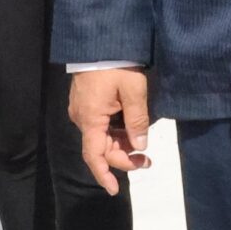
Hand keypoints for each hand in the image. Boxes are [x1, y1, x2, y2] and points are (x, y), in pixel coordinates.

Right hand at [69, 67, 152, 194]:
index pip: (94, 156)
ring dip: (121, 144)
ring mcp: (83, 110)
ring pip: (102, 137)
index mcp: (91, 119)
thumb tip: (140, 146)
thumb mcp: (134, 91)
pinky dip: (115, 132)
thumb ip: (137, 121)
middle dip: (123, 157)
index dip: (104, 175)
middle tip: (148, 160)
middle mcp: (82, 118)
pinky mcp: (86, 102)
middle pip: (101, 148)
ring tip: (143, 144)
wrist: (101, 39)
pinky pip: (101, 124)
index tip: (114, 190)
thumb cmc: (117, 64)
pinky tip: (131, 128)